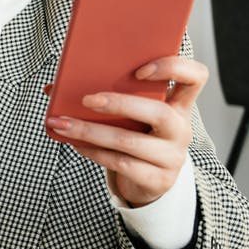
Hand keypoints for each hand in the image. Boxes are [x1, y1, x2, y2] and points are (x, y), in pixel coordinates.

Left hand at [45, 56, 207, 206]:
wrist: (148, 181)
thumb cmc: (135, 136)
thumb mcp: (129, 115)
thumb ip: (105, 94)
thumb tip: (53, 88)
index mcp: (178, 104)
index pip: (195, 77)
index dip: (173, 68)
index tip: (140, 70)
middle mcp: (181, 129)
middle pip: (159, 113)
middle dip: (119, 104)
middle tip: (86, 100)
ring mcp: (172, 157)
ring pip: (130, 142)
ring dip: (90, 131)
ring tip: (61, 123)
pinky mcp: (158, 180)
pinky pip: (121, 164)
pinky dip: (93, 152)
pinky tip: (75, 143)